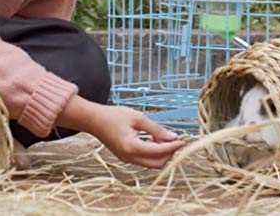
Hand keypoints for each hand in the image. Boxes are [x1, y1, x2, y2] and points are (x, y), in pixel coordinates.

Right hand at [56, 96, 185, 167]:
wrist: (95, 120)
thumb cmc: (115, 115)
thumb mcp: (138, 118)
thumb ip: (156, 129)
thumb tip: (173, 137)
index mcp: (132, 147)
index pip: (159, 152)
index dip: (173, 147)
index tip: (183, 140)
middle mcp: (129, 158)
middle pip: (157, 163)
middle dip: (170, 153)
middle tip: (177, 139)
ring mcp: (126, 159)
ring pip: (151, 163)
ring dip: (162, 153)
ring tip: (167, 138)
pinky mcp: (126, 157)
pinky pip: (144, 159)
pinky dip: (154, 152)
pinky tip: (157, 140)